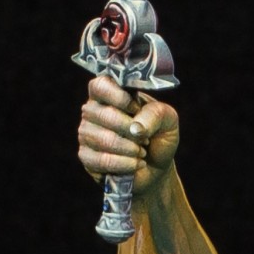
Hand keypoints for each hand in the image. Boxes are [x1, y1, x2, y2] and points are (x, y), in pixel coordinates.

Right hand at [78, 76, 177, 195]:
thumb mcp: (167, 119)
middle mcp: (93, 110)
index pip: (100, 85)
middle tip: (146, 138)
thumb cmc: (158, 136)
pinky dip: (123, 164)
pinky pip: (100, 160)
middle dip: (130, 129)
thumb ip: (155, 114)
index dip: (119, 98)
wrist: (156, 167)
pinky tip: (135, 164)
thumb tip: (136, 127)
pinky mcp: (86, 157)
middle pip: (103, 114)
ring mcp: (86, 133)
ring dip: (129, 148)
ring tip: (142, 152)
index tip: (136, 109)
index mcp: (109, 93)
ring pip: (102, 139)